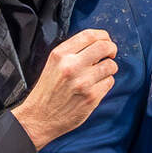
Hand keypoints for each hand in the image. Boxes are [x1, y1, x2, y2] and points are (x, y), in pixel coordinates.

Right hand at [15, 29, 120, 147]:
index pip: (89, 35)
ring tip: (100, 73)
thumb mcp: (53, 64)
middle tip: (110, 55)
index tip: (106, 40)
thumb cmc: (47, 91)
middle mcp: (71, 66)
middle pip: (104, 47)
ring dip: (109, 68)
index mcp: (60, 55)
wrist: (39, 117)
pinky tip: (95, 86)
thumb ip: (72, 52)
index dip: (103, 36)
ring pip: (110, 65)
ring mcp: (83, 82)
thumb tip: (98, 44)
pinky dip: (106, 83)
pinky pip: (109, 82)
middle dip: (112, 49)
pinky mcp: (91, 97)